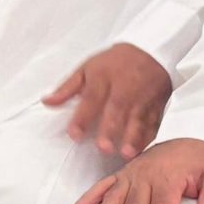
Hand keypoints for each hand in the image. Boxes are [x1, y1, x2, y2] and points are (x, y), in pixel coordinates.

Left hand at [45, 43, 171, 157]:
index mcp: (103, 77)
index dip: (82, 117)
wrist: (151, 51)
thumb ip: (67, 88)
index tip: (74, 135)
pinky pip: (154, 122)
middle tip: (103, 148)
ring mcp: (142, 97)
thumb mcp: (88, 68)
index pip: (91, 98)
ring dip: (132, 137)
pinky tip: (142, 151)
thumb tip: (47, 102)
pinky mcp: (157, 105)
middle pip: (116, 109)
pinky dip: (149, 137)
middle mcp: (124, 88)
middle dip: (110, 129)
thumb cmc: (114, 62)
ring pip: (138, 118)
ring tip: (126, 153)